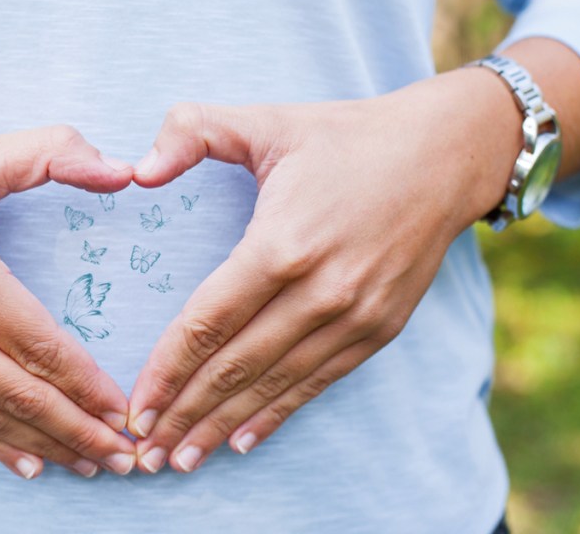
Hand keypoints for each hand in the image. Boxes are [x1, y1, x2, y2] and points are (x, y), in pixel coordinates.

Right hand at [0, 123, 138, 478]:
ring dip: (43, 444)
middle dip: (77, 431)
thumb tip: (126, 170)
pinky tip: (29, 462)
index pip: (37, 344)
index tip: (125, 411)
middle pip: (16, 393)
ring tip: (91, 465)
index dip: (86, 384)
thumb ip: (56, 152)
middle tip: (126, 459)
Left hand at [126, 69, 520, 472]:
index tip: (134, 407)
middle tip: (142, 453)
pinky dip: (277, 414)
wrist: (444, 155)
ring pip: (274, 384)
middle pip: (236, 367)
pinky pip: (318, 382)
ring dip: (223, 426)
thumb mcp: (266, 119)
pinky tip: (243, 440)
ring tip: (180, 460)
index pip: (209, 322)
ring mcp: (355, 316)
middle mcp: (321, 291)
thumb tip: (136, 172)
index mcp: (283, 243)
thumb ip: (192, 131)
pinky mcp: (380, 329)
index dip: (167, 370)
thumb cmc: (345, 137)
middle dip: (185, 414)